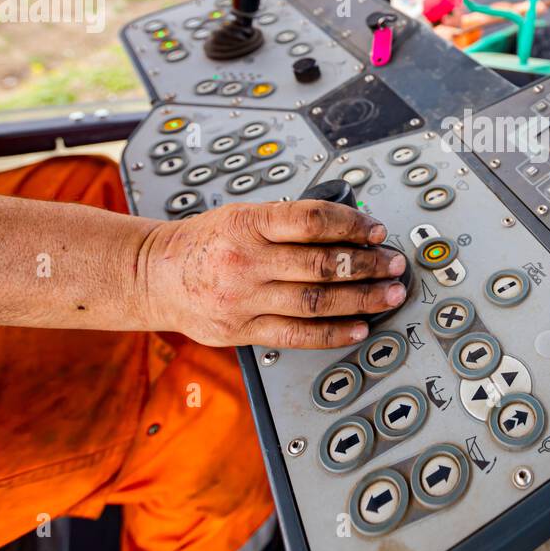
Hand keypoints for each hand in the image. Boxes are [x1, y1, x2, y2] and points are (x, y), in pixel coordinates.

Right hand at [138, 199, 408, 348]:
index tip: (376, 230)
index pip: (311, 220)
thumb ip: (289, 222)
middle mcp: (246, 261)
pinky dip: (332, 333)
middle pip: (320, 264)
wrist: (155, 275)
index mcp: (247, 223)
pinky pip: (296, 335)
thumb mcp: (242, 215)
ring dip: (360, 299)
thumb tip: (349, 228)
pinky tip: (359, 327)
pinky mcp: (242, 331)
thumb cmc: (207, 242)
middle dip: (366, 265)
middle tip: (394, 265)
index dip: (352, 224)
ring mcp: (243, 299)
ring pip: (315, 301)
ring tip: (389, 295)